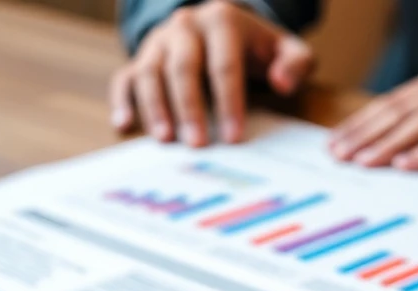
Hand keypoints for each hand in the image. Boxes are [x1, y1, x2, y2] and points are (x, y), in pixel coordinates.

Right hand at [109, 0, 313, 146]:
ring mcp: (159, 41)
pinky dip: (122, 100)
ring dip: (156, 107)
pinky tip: (124, 124)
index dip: (229, 102)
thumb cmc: (258, 48)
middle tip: (197, 144)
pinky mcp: (141, 57)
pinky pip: (125, 76)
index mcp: (222, 20)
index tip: (234, 137)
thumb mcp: (286, 49)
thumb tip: (282, 84)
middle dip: (190, 107)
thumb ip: (295, 63)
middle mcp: (186, 25)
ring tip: (165, 139)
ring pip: (151, 72)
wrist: (223, 27)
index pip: (224, 64)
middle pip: (183, 67)